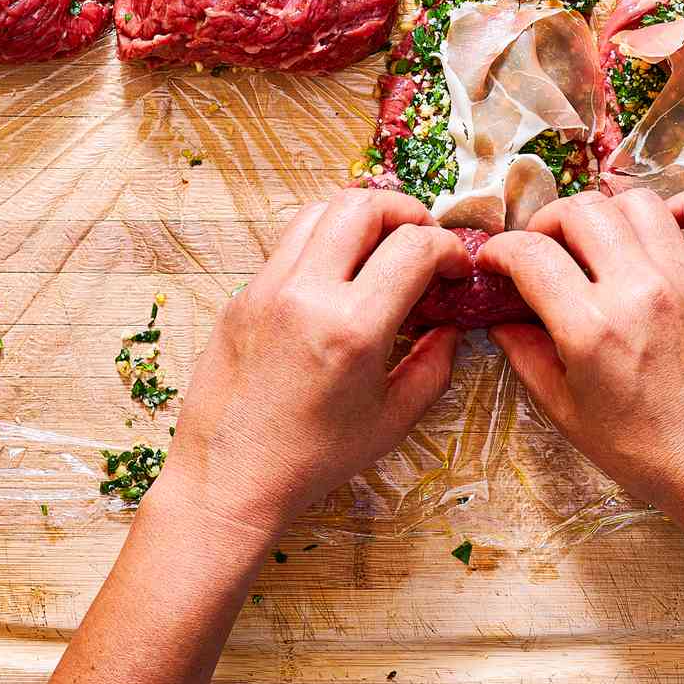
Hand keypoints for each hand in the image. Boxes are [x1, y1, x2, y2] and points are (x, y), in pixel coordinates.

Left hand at [157, 189, 472, 541]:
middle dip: (405, 211)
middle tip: (422, 238)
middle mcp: (305, 294)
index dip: (448, 248)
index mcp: (351, 328)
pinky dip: (323, 243)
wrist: (228, 478)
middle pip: (362, 205)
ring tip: (380, 249)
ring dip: (360, 218)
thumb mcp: (391, 421)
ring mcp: (267, 288)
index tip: (455, 267)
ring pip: (319, 210)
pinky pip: (289, 245)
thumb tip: (450, 327)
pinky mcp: (243, 295)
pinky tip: (338, 278)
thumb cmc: (309, 460)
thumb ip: (433, 366)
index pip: (413, 246)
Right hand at [477, 188, 683, 527]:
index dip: (500, 250)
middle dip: (547, 221)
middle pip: (581, 211)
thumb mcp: (567, 412)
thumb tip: (501, 318)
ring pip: (637, 202)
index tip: (494, 261)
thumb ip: (527, 356)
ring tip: (595, 238)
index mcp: (591, 328)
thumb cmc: (644, 451)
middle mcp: (638, 291)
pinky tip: (663, 227)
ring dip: (605, 211)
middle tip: (541, 248)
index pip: (530, 254)